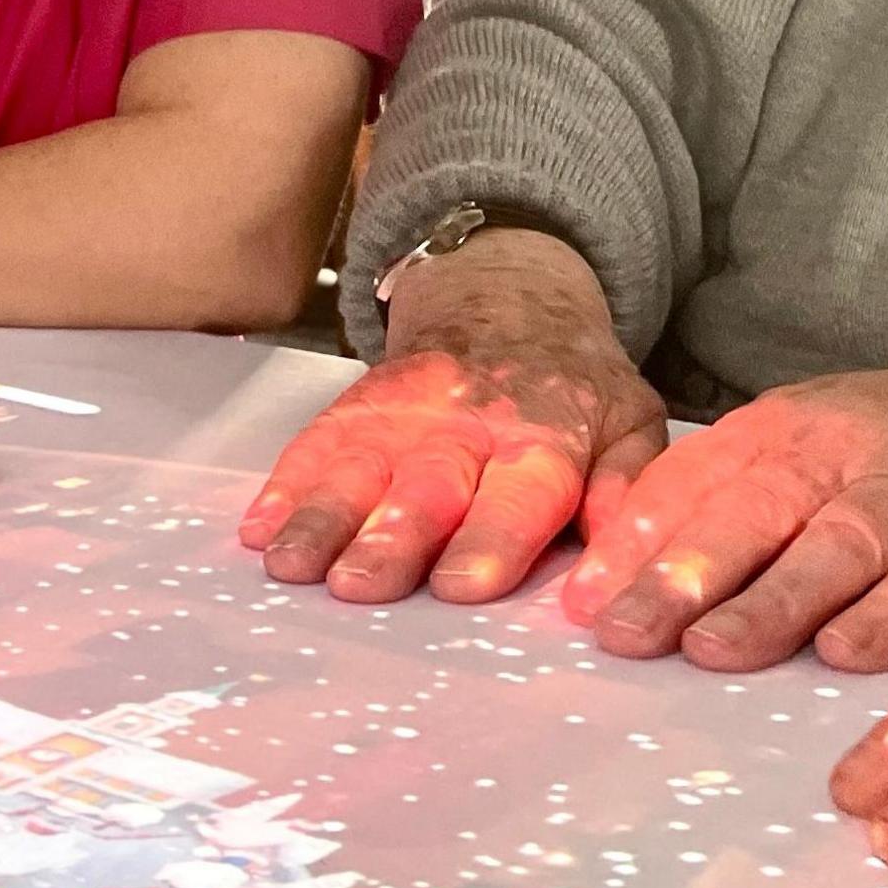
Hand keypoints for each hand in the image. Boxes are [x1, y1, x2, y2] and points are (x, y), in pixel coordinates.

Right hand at [244, 227, 665, 601]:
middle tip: (360, 584)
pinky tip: (258, 529)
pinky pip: (314, 444)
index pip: (517, 495)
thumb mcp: (629, 424)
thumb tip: (625, 558)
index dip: (490, 539)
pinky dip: (284, 486)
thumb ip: (629, 488)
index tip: (462, 585)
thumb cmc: (574, 391)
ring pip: (359, 468)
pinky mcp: (357, 408)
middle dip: (391, 536)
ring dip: (322, 517)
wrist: (508, 302)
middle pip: (426, 487)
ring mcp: (403, 415)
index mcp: (542, 440)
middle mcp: (465, 428)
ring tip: (292, 565)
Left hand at [559, 317, 887, 671]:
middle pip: (757, 509)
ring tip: (709, 650)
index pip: (697, 478)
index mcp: (792, 423)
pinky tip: (844, 656)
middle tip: (624, 632)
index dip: (635, 540)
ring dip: (771, 603)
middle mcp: (850, 450)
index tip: (580, 600)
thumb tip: (621, 566)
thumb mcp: (818, 435)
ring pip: (837, 547)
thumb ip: (733, 491)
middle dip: (683, 573)